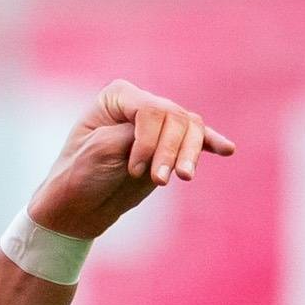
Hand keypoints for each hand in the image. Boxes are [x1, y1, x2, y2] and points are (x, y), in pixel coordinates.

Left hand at [25, 80, 234, 243]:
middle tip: (160, 182)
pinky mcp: (170, 148)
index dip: (149, 140)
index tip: (134, 169)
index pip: (151, 110)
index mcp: (118, 96)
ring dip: (191, 153)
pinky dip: (211, 143)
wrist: (77, 207)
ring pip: (190, 129)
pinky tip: (227, 149)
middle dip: (172, 150)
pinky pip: (196, 140)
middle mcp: (141, 104)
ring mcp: (158, 126)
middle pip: (175, 118)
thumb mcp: (99, 151)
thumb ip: (133, 135)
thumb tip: (170, 128)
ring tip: (184, 178)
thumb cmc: (79, 175)